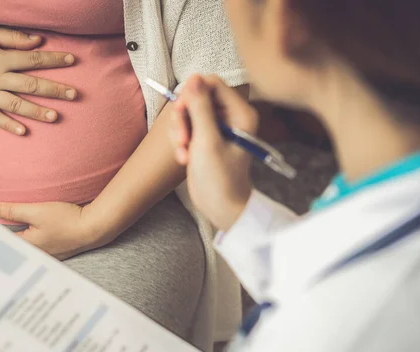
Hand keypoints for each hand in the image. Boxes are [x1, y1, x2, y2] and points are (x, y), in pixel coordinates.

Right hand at [0, 27, 77, 134]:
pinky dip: (8, 125)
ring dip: (36, 111)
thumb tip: (38, 42)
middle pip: (30, 84)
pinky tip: (24, 132)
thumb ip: (13, 38)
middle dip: (54, 89)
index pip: (33, 59)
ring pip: (15, 104)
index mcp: (0, 58)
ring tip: (55, 116)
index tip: (73, 60)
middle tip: (74, 94)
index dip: (54, 59)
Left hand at [0, 201, 100, 259]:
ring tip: (2, 232)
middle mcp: (35, 254)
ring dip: (14, 241)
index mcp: (27, 247)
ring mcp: (47, 254)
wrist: (94, 227)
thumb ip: (13, 211)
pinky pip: (36, 246)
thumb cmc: (67, 221)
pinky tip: (27, 234)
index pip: (0, 241)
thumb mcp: (37, 211)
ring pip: (24, 247)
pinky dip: (28, 240)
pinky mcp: (56, 251)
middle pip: (11, 247)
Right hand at [170, 75, 257, 230]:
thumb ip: (200, 107)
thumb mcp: (207, 141)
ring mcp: (217, 127)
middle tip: (181, 139)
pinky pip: (186, 127)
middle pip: (197, 97)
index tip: (179, 111)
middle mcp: (230, 116)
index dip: (192, 93)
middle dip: (183, 117)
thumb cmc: (221, 178)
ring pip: (188, 112)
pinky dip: (180, 141)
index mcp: (240, 113)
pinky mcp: (205, 138)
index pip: (211, 83)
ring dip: (179, 131)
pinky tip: (184, 159)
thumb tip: (194, 77)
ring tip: (182, 152)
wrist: (221, 207)